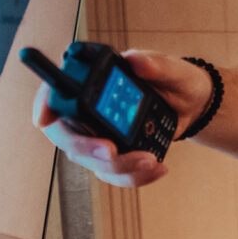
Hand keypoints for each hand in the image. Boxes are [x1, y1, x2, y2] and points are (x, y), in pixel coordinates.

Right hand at [30, 48, 211, 187]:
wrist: (193, 105)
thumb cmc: (175, 80)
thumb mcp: (171, 68)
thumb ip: (154, 64)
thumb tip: (135, 61)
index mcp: (93, 82)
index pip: (55, 92)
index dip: (44, 104)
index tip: (44, 119)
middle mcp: (88, 111)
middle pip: (68, 136)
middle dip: (87, 148)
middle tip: (111, 151)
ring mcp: (98, 136)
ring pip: (92, 161)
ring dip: (119, 167)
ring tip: (151, 160)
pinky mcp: (115, 156)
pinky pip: (115, 174)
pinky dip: (135, 177)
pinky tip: (157, 168)